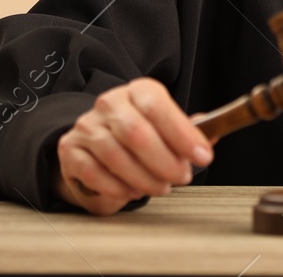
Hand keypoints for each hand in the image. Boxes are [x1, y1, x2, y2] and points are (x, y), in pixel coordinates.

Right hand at [53, 77, 214, 215]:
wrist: (95, 147)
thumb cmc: (138, 137)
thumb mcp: (165, 129)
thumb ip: (188, 133)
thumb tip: (212, 136)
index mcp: (137, 91)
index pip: (157, 106)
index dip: (182, 133)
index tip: (203, 156)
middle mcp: (109, 103)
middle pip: (137, 133)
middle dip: (164, 161)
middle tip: (182, 177)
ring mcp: (87, 126)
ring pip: (116, 155)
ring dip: (144, 178)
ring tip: (160, 187)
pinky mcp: (70, 150)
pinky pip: (95, 173)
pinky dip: (118, 187)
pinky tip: (133, 191)